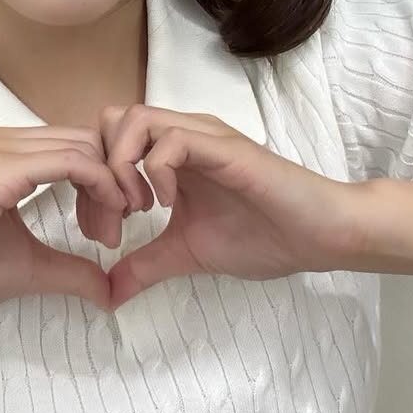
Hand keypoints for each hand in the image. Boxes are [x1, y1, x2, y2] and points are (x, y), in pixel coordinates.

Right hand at [0, 125, 129, 330]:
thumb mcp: (28, 266)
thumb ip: (71, 269)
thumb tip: (111, 291)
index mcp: (1, 154)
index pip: (73, 149)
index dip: (102, 185)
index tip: (109, 231)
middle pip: (85, 143)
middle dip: (112, 185)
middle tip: (113, 234)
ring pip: (84, 148)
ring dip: (110, 187)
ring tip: (108, 233)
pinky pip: (73, 162)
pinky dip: (101, 185)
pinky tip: (107, 218)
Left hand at [89, 104, 362, 307]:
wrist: (319, 235)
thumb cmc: (262, 236)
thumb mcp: (187, 253)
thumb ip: (145, 265)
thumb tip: (107, 293)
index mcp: (171, 154)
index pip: (108, 140)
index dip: (92, 182)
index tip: (103, 230)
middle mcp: (183, 134)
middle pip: (112, 120)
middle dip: (100, 170)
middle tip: (114, 217)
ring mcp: (204, 136)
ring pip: (135, 119)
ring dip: (123, 166)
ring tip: (138, 209)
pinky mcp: (225, 147)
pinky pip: (172, 139)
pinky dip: (155, 170)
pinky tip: (166, 205)